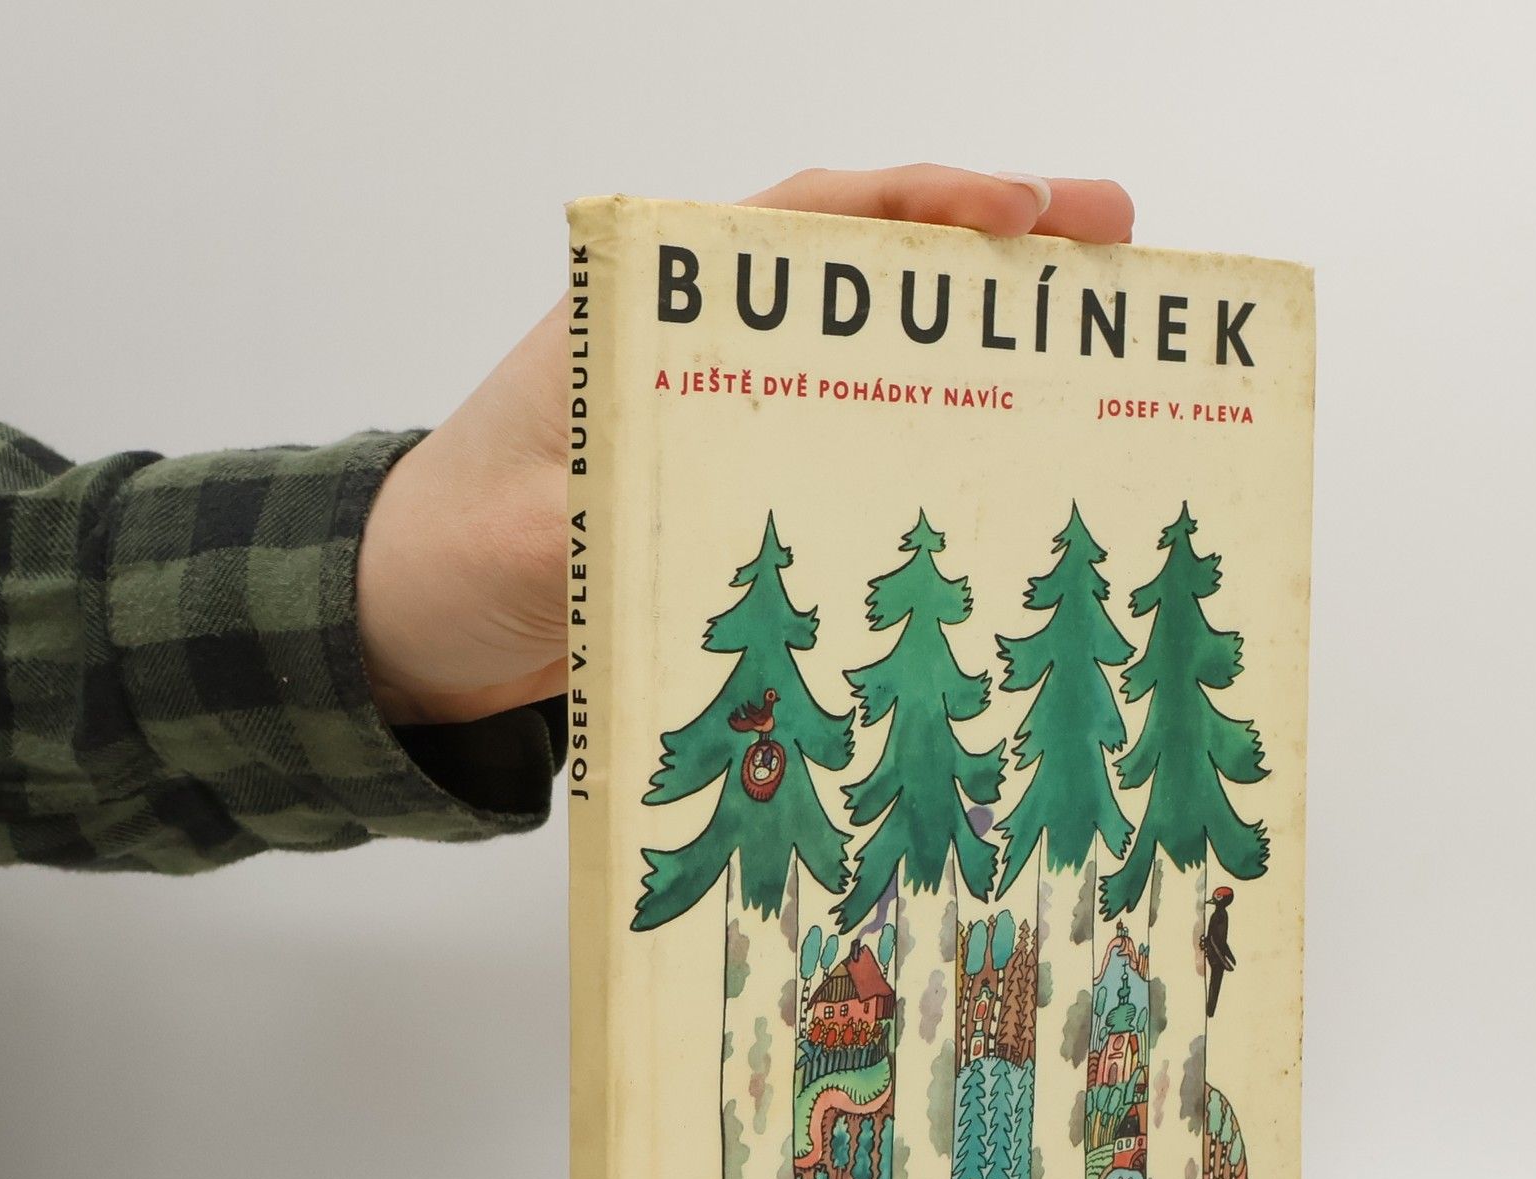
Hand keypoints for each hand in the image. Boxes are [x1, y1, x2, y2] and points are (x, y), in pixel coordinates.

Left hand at [355, 166, 1134, 726]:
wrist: (417, 618)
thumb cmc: (452, 551)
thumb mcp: (523, 537)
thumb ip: (590, 522)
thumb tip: (674, 523)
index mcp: (653, 318)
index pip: (801, 223)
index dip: (918, 202)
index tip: (1021, 206)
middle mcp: (711, 353)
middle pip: (870, 277)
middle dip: (997, 251)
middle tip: (1118, 242)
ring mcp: (740, 423)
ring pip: (882, 363)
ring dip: (986, 354)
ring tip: (1103, 354)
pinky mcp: (753, 495)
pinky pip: (863, 458)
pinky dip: (937, 454)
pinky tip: (1010, 480)